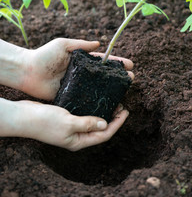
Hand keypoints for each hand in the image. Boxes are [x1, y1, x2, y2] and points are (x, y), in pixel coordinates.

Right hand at [14, 100, 128, 150]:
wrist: (25, 116)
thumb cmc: (45, 122)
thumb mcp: (69, 123)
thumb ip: (87, 124)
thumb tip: (105, 124)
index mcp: (79, 141)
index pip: (104, 134)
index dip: (117, 124)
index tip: (126, 112)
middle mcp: (77, 136)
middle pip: (100, 129)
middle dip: (112, 119)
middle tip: (121, 105)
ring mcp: (72, 127)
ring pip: (93, 121)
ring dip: (103, 113)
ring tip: (112, 102)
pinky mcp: (67, 118)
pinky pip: (84, 114)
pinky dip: (92, 108)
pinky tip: (95, 100)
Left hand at [22, 38, 133, 99]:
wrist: (28, 71)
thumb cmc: (44, 55)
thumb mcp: (63, 44)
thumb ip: (81, 45)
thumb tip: (99, 43)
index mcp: (81, 61)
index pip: (103, 61)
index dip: (116, 63)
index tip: (130, 65)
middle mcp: (81, 74)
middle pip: (103, 76)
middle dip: (118, 77)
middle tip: (131, 79)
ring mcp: (77, 85)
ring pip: (96, 88)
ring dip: (110, 90)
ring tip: (123, 93)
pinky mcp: (71, 95)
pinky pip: (85, 98)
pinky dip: (95, 101)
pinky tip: (105, 104)